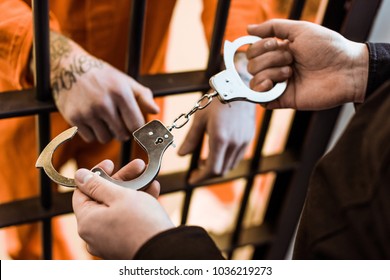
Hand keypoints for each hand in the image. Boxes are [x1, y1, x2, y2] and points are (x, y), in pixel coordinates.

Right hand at [48, 32, 158, 142]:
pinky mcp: (74, 118)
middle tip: (118, 122)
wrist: (69, 68)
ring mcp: (88, 112)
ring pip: (105, 138)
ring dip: (107, 133)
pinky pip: (90, 138)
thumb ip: (143, 96)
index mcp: (120, 93)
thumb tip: (155, 111)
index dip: (137, 129)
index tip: (135, 127)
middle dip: (123, 132)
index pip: (136, 125)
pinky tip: (92, 120)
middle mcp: (104, 103)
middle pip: (122, 135)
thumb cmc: (103, 77)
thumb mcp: (125, 81)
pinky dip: (93, 133)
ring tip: (104, 120)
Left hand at [72, 159, 173, 258]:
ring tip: (149, 178)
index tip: (111, 163)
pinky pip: (126, 220)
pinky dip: (136, 206)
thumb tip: (79, 175)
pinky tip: (152, 192)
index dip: (96, 174)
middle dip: (122, 181)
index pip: (83, 192)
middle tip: (137, 167)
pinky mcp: (123, 244)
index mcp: (87, 221)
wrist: (165, 249)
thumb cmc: (142, 222)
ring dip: (133, 191)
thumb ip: (97, 184)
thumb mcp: (118, 195)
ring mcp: (109, 241)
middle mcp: (94, 234)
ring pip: (117, 208)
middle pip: (102, 199)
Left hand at [178, 99, 255, 183]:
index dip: (201, 177)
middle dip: (207, 174)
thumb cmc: (217, 101)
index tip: (191, 179)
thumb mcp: (199, 119)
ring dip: (217, 168)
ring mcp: (243, 142)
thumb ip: (191, 139)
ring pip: (230, 166)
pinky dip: (226, 161)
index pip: (212, 169)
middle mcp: (234, 144)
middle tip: (196, 170)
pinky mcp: (249, 138)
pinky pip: (237, 157)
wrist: (239, 87)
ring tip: (204, 161)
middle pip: (221, 171)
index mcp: (220, 139)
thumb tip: (181, 155)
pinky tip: (217, 152)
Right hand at [247, 19, 368, 109]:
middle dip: (270, 59)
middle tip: (291, 59)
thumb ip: (273, 27)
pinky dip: (261, 91)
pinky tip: (272, 84)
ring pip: (253, 80)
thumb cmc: (327, 48)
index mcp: (279, 51)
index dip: (259, 47)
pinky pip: (259, 99)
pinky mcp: (282, 99)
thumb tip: (248, 28)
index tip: (276, 44)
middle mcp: (276, 67)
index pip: (253, 51)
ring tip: (291, 72)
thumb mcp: (300, 29)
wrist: (346, 70)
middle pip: (251, 65)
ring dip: (270, 72)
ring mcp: (279, 84)